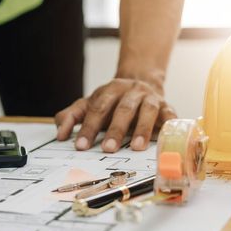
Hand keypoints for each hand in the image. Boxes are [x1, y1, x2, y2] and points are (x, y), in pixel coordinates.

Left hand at [54, 78, 175, 152]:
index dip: (89, 127)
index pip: (98, 108)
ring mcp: (150, 98)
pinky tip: (165, 136)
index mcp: (110, 90)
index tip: (81, 146)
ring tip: (136, 147)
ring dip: (142, 128)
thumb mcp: (89, 104)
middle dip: (115, 130)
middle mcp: (131, 92)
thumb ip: (72, 117)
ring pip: (147, 111)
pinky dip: (169, 123)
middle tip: (108, 149)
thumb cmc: (112, 101)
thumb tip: (60, 135)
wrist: (141, 81)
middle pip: (123, 109)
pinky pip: (170, 114)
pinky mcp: (166, 106)